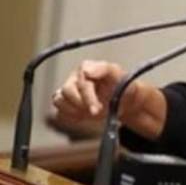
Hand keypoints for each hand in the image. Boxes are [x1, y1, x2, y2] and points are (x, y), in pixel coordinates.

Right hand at [51, 60, 165, 139]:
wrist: (125, 102)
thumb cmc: (123, 86)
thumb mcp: (119, 75)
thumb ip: (103, 69)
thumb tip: (86, 71)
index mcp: (87, 68)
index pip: (80, 77)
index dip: (87, 93)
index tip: (95, 103)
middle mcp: (75, 78)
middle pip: (67, 90)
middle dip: (83, 103)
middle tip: (97, 110)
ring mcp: (69, 92)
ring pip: (60, 101)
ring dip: (76, 110)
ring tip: (92, 112)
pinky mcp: (67, 105)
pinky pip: (60, 113)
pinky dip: (72, 117)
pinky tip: (85, 116)